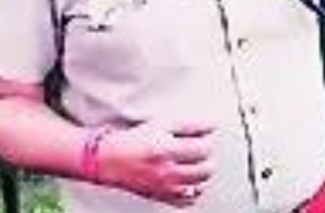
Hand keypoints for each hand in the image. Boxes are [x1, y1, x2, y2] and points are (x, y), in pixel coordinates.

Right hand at [98, 121, 215, 207]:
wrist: (111, 159)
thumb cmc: (135, 140)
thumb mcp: (162, 124)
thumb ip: (190, 125)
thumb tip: (213, 126)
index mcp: (166, 150)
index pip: (204, 149)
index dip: (208, 141)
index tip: (204, 137)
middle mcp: (166, 172)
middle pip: (206, 169)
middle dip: (207, 158)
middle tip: (199, 150)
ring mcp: (165, 188)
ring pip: (201, 186)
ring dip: (202, 174)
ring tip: (194, 163)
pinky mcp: (163, 197)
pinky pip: (189, 200)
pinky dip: (193, 190)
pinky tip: (187, 179)